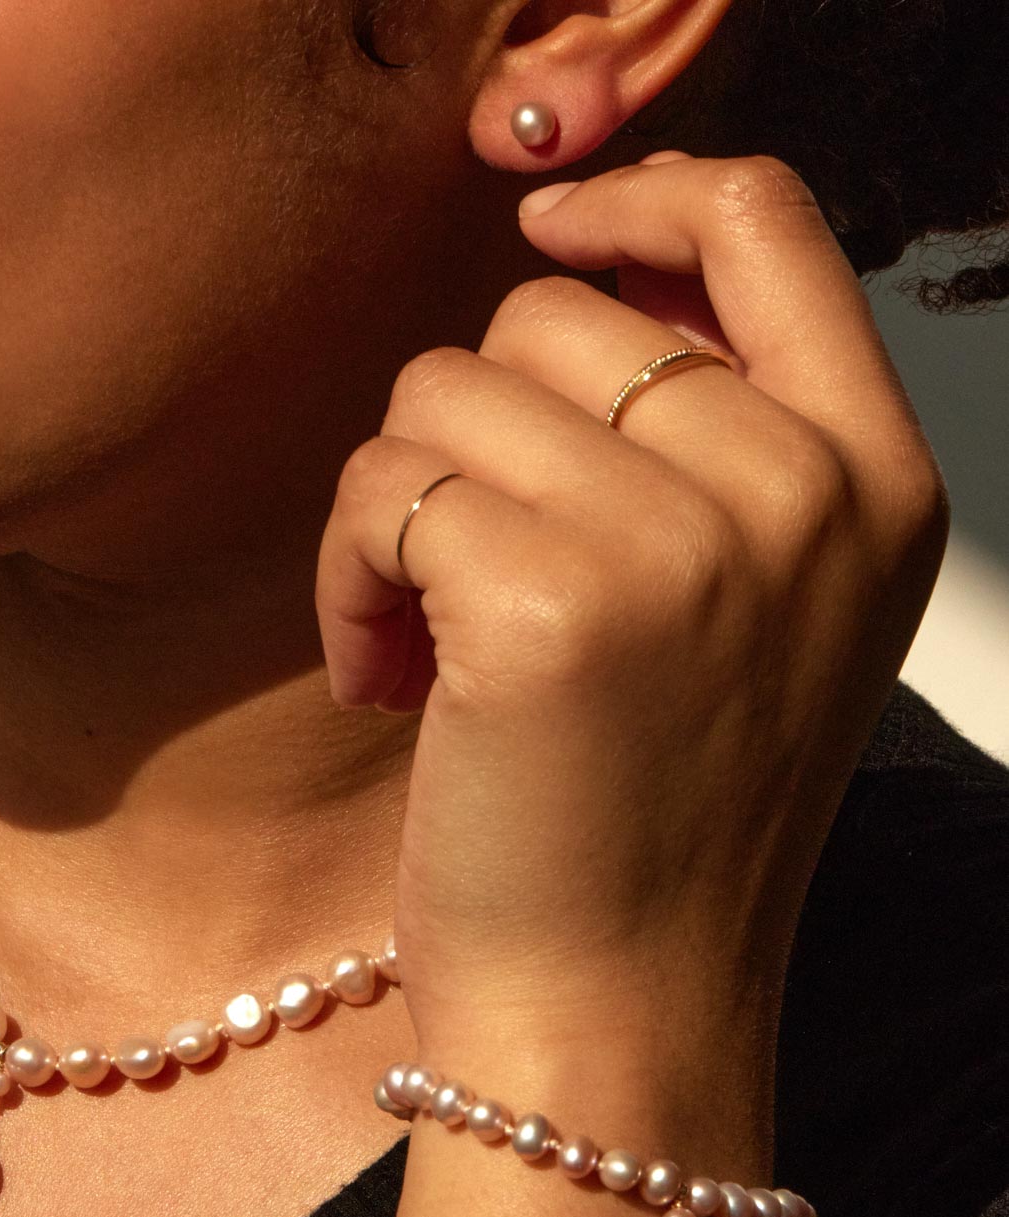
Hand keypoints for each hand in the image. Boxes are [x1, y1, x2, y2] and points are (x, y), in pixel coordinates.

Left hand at [314, 152, 948, 1058]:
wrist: (616, 1012)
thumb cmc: (652, 817)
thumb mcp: (750, 611)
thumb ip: (705, 440)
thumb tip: (579, 279)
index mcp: (873, 480)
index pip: (766, 223)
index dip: (636, 198)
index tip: (546, 229)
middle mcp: (802, 490)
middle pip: (545, 317)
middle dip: (467, 435)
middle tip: (465, 570)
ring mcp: (684, 540)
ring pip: (441, 391)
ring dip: (396, 508)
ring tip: (426, 635)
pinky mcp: (548, 600)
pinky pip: (383, 486)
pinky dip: (349, 577)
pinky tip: (387, 675)